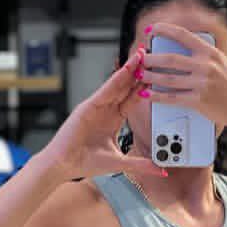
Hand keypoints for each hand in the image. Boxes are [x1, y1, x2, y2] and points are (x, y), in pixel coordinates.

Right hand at [45, 46, 169, 179]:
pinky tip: (127, 69)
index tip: (157, 77)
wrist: (64, 164)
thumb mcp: (121, 163)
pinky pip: (106, 90)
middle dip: (138, 73)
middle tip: (152, 57)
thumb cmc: (86, 163)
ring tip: (142, 55)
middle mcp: (106, 110)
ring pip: (117, 85)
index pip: (132, 100)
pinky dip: (116, 79)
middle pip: (126, 88)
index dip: (144, 89)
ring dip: (129, 70)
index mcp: (113, 121)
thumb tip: (162, 171)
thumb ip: (142, 165)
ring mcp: (97, 106)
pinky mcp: (88, 106)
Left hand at [137, 20, 226, 128]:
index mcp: (209, 52)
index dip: (164, 30)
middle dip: (151, 58)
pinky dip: (158, 96)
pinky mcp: (198, 101)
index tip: (151, 30)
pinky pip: (173, 97)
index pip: (182, 35)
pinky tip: (148, 94)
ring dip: (151, 76)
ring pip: (169, 79)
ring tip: (140, 75)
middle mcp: (205, 65)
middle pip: (170, 59)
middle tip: (139, 57)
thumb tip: (183, 47)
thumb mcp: (221, 61)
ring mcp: (201, 84)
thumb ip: (204, 54)